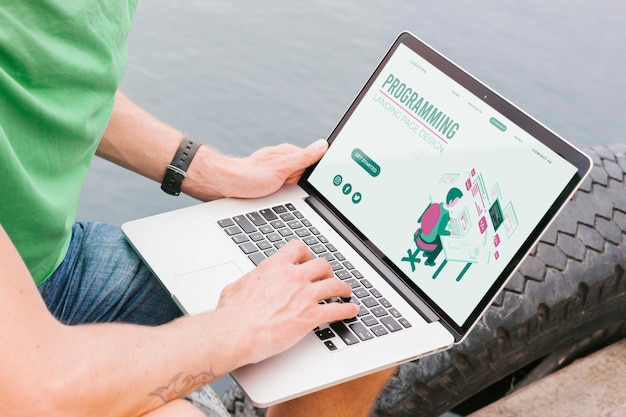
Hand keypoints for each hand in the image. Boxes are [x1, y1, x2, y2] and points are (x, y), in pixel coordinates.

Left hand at [184, 139, 328, 200]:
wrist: (225, 186)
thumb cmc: (250, 176)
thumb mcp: (281, 168)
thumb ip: (303, 158)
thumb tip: (323, 145)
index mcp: (291, 154)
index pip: (315, 161)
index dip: (318, 173)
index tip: (312, 179)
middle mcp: (286, 161)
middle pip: (307, 175)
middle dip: (303, 184)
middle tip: (287, 186)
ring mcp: (279, 171)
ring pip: (297, 184)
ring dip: (293, 191)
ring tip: (277, 190)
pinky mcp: (273, 182)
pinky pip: (286, 189)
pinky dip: (284, 194)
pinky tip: (276, 197)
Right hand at [214, 240, 357, 365]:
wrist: (237, 331)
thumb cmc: (233, 314)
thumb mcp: (236, 287)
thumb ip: (248, 283)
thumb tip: (245, 285)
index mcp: (274, 267)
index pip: (297, 249)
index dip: (306, 254)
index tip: (307, 259)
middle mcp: (293, 277)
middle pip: (321, 265)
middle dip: (326, 271)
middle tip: (327, 276)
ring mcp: (304, 296)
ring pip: (334, 285)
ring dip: (342, 288)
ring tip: (346, 292)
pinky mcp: (311, 316)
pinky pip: (337, 310)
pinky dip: (347, 310)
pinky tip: (351, 311)